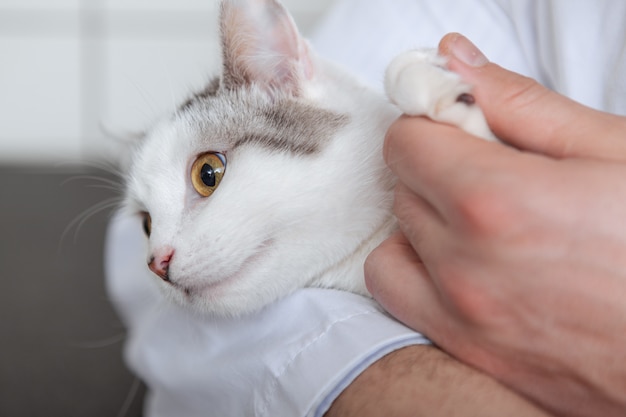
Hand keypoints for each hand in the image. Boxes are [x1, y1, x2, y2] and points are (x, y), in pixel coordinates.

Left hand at [365, 33, 625, 416]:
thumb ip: (520, 104)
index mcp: (495, 203)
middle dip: (437, 171)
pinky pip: (399, 296)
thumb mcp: (612, 152)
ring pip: (393, 246)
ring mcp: (462, 318)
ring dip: (422, 224)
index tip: (463, 128)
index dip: (433, 124)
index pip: (404, 142)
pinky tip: (464, 265)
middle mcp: (464, 267)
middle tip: (492, 172)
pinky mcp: (469, 352)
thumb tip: (454, 58)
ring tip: (478, 222)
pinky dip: (417, 273)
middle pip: (403, 191)